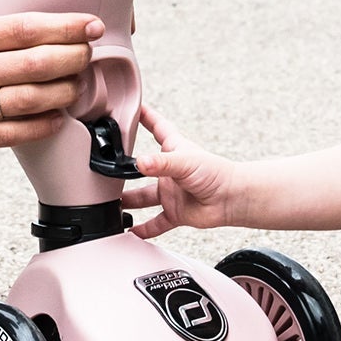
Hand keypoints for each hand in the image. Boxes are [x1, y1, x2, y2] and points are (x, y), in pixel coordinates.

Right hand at [0, 10, 100, 159]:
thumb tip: (14, 20)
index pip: (25, 27)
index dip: (65, 27)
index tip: (90, 24)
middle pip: (37, 62)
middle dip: (74, 57)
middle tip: (92, 53)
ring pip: (30, 99)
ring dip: (64, 91)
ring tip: (80, 83)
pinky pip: (11, 135)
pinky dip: (41, 125)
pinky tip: (57, 116)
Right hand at [119, 103, 244, 238]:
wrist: (232, 199)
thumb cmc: (216, 173)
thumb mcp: (185, 162)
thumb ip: (161, 163)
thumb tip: (139, 163)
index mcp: (173, 150)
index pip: (156, 127)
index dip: (144, 116)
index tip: (131, 108)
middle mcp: (169, 171)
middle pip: (142, 168)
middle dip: (126, 168)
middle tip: (108, 169)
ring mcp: (171, 192)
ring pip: (144, 197)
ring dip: (129, 201)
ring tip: (112, 204)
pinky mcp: (175, 212)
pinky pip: (156, 222)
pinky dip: (144, 229)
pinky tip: (131, 232)